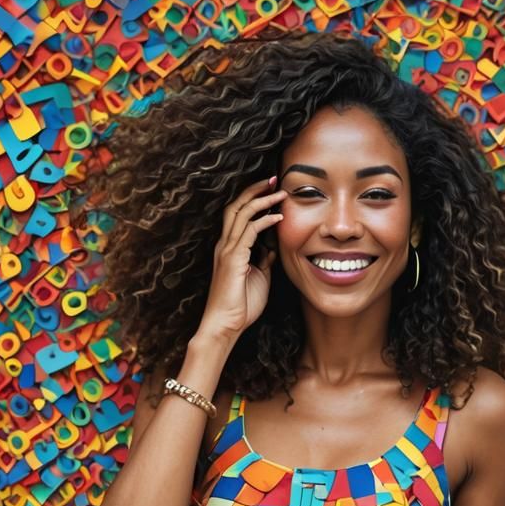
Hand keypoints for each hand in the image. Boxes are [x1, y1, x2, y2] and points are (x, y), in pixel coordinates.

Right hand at [197, 176, 285, 342]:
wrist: (225, 326)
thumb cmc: (241, 306)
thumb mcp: (259, 278)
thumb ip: (264, 261)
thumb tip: (272, 249)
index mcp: (230, 248)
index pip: (239, 214)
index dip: (253, 198)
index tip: (271, 189)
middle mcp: (225, 244)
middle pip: (236, 206)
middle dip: (254, 189)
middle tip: (273, 178)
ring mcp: (227, 250)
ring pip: (241, 214)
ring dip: (262, 199)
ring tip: (279, 190)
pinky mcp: (233, 258)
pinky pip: (249, 232)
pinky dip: (264, 221)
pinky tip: (278, 217)